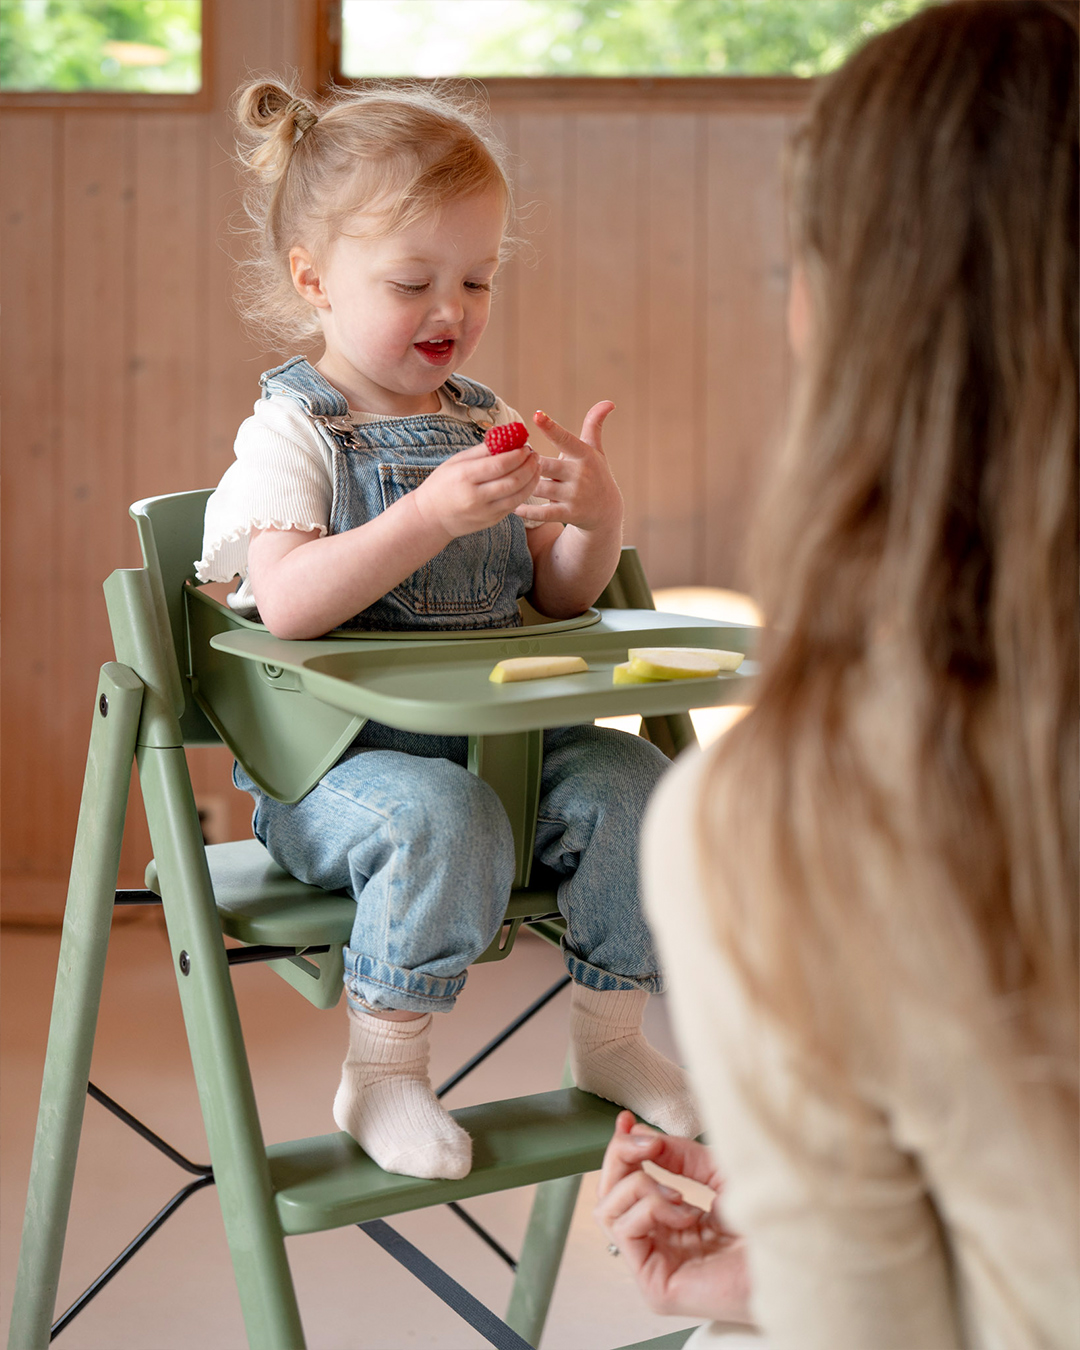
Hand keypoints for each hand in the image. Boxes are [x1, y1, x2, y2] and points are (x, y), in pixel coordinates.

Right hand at [413, 442, 540, 538]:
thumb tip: (508, 436)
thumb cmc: (443, 484)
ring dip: (533, 479)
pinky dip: (525, 492)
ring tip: (536, 466)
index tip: (526, 446)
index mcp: (465, 477)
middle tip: (535, 454)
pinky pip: (514, 505)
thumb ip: (483, 450)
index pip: (499, 465)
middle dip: (529, 466)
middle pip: (513, 480)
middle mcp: (476, 497)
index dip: (518, 455)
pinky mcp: (492, 521)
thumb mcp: (456, 462)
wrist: (431, 517)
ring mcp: (485, 512)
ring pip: (519, 496)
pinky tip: (528, 480)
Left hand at [515, 402, 622, 532]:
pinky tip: (513, 507)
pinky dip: (526, 511)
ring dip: (522, 485)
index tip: (537, 415)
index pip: (565, 439)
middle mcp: (580, 474)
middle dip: (528, 463)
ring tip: (509, 481)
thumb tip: (609, 402)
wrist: (606, 511)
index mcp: (583, 454)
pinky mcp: (569, 514)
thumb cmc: (595, 473)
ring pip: (538, 488)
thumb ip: (594, 424)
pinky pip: (542, 513)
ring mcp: (574, 495)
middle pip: (543, 465)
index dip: (550, 427)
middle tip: (514, 460)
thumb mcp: (595, 450)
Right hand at [594, 1112, 752, 1324]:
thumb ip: (678, 1157)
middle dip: (622, 1158)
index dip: (621, 1150)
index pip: (626, 1187)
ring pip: (609, 1210)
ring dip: (641, 1185)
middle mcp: (660, 1247)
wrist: (794, 1255)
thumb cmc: (769, 1223)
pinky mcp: (656, 1285)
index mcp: (673, 1225)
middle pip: (608, 1195)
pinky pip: (626, 1230)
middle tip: (646, 1144)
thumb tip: (639, 1134)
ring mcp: (655, 1267)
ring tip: (680, 1193)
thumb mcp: (717, 1174)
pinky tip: (685, 1214)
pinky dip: (652, 1209)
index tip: (626, 1121)